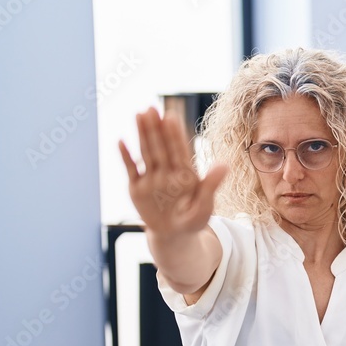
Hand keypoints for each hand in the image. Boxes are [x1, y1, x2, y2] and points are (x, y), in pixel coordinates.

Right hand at [118, 107, 227, 237]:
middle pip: (160, 147)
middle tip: (151, 108)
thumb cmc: (193, 220)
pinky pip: (131, 170)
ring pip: (146, 153)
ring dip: (142, 134)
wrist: (174, 236)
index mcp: (185, 174)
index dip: (175, 134)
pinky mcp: (137, 188)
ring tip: (139, 115)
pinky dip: (125, 157)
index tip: (171, 118)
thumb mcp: (205, 205)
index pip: (179, 150)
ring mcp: (151, 178)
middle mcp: (167, 172)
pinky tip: (121, 142)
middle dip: (156, 128)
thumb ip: (211, 185)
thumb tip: (225, 164)